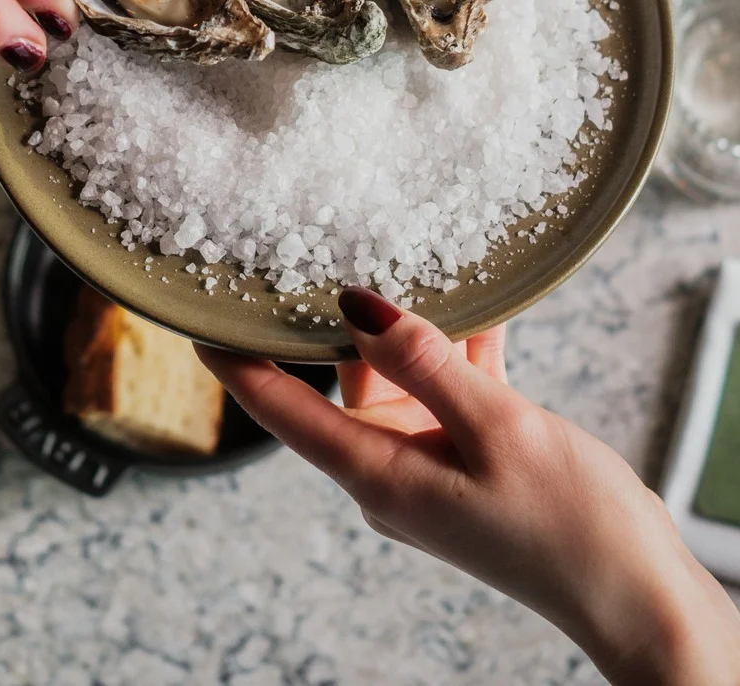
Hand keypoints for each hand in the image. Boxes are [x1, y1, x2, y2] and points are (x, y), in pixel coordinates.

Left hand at [198, 290, 739, 685]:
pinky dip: (462, 346)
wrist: (636, 591)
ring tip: (412, 254)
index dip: (235, 362)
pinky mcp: (471, 452)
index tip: (196, 314)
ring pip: (403, 373)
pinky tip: (480, 300)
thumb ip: (425, 364)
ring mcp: (431, 460)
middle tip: (323, 243)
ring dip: (416, 326)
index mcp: (379, 473)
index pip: (282, 409)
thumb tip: (358, 304)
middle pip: (345, 378)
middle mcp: (392, 465)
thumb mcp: (496, 430)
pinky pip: (451, 385)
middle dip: (342, 317)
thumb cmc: (569, 525)